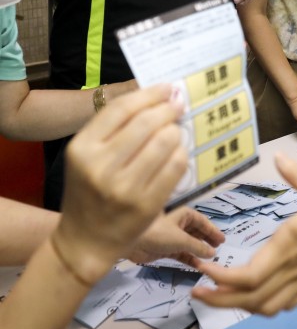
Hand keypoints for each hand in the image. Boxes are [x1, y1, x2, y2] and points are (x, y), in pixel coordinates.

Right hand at [53, 85, 187, 284]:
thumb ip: (115, 127)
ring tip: (175, 131)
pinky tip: (178, 152)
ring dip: (176, 131)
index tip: (168, 88)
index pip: (122, 108)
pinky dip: (182, 153)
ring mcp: (124, 188)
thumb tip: (157, 96)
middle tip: (178, 106)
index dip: (150, 94)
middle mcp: (100, 167)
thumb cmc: (90, 189)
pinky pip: (176, 166)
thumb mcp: (87, 155)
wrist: (85, 240)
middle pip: (147, 122)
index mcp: (81, 149)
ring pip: (165, 141)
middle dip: (168, 109)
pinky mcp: (147, 205)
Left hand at [128, 207, 224, 266]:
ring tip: (210, 259)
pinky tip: (197, 265)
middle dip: (207, 241)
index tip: (222, 240)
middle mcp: (180, 224)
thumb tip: (213, 253)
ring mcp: (173, 237)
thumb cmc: (158, 234)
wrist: (133, 244)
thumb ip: (198, 247)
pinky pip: (182, 254)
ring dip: (199, 251)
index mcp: (184, 215)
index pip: (203, 222)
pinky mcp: (166, 249)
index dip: (213, 230)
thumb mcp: (181, 239)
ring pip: (190, 244)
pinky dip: (189, 259)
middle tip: (219, 249)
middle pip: (197, 232)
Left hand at [191, 153, 296, 313]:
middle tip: (196, 293)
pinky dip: (262, 304)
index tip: (202, 270)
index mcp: (289, 243)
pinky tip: (258, 294)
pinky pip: (281, 303)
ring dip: (237, 305)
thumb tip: (279, 157)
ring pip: (262, 305)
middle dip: (218, 299)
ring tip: (220, 295)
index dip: (219, 279)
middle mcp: (291, 267)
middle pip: (247, 297)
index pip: (245, 275)